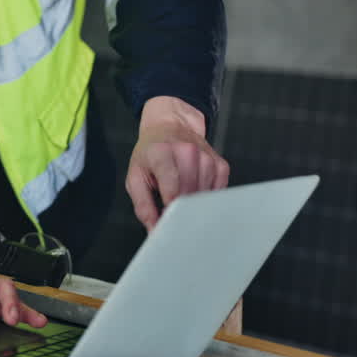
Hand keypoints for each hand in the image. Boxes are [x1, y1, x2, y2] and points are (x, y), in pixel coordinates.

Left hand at [127, 96, 229, 230]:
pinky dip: (205, 197)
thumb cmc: (150, 154)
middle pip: (189, 195)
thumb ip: (143, 205)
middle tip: (170, 210)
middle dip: (180, 209)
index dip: (170, 209)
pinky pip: (216, 193)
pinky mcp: (220, 164)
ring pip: (204, 197)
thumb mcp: (136, 176)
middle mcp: (187, 152)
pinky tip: (193, 188)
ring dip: (192, 203)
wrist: (170, 126)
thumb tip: (154, 230)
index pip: (172, 188)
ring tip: (180, 192)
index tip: (166, 222)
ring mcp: (207, 157)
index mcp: (162, 153)